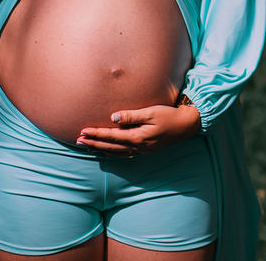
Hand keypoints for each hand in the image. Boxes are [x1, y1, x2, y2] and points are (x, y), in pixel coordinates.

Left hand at [76, 103, 201, 156]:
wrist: (187, 125)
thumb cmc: (169, 115)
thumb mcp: (151, 112)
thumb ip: (131, 115)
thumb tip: (113, 118)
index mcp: (138, 137)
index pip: (112, 136)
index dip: (96, 133)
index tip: (83, 130)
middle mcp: (138, 147)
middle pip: (111, 146)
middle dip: (94, 143)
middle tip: (78, 140)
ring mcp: (142, 150)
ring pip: (116, 152)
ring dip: (101, 148)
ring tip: (88, 145)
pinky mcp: (146, 149)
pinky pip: (124, 154)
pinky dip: (113, 153)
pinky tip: (108, 150)